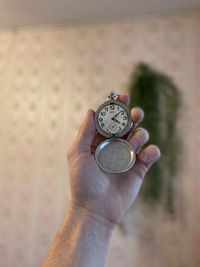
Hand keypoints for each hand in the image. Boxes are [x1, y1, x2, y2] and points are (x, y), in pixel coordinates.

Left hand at [67, 95, 160, 227]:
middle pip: (129, 124)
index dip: (117, 107)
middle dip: (134, 115)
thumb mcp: (77, 153)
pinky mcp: (139, 168)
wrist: (95, 208)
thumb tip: (91, 110)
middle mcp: (114, 145)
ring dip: (140, 135)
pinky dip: (151, 151)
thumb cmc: (82, 182)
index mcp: (99, 140)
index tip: (122, 97)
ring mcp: (128, 156)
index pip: (110, 119)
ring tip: (132, 145)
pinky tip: (143, 157)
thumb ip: (85, 131)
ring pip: (141, 135)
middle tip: (135, 114)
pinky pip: (152, 153)